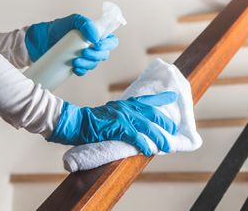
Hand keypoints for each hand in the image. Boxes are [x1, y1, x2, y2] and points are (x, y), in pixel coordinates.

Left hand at [25, 14, 117, 75]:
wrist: (41, 40)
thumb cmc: (58, 28)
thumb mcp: (73, 20)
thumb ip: (85, 24)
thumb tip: (95, 38)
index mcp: (96, 35)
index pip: (111, 41)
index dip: (108, 45)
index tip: (97, 45)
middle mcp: (93, 47)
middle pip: (104, 55)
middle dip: (95, 56)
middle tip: (84, 52)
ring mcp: (85, 57)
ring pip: (94, 64)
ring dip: (87, 64)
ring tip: (75, 61)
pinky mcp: (77, 65)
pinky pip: (84, 71)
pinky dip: (81, 71)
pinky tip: (75, 69)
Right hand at [47, 92, 178, 155]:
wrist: (74, 121)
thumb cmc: (92, 121)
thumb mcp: (111, 114)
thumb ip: (124, 115)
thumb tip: (135, 124)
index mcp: (125, 104)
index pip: (147, 100)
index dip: (161, 98)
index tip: (173, 96)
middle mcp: (126, 108)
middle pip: (152, 114)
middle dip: (165, 123)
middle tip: (174, 131)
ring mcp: (122, 117)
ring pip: (147, 127)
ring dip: (159, 137)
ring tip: (168, 146)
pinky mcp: (116, 127)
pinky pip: (134, 136)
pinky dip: (144, 143)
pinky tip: (150, 150)